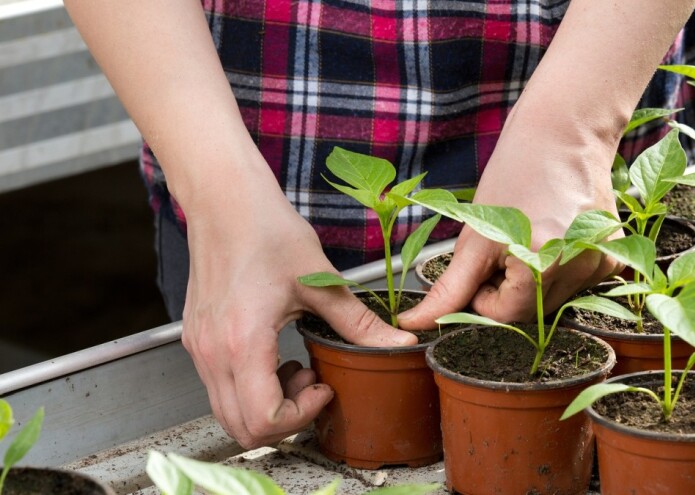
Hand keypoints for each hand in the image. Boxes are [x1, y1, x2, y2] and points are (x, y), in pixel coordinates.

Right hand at [181, 164, 415, 448]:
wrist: (223, 197)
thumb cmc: (265, 229)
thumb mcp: (320, 279)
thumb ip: (358, 322)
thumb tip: (400, 342)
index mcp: (242, 341)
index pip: (263, 419)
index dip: (300, 416)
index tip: (323, 387)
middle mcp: (212, 353)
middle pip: (241, 428)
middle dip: (284, 418)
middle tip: (312, 383)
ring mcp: (198, 348)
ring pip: (227, 411)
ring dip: (266, 404)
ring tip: (296, 367)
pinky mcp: (196, 339)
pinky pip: (219, 387)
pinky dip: (249, 388)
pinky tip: (276, 354)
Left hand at [398, 97, 622, 329]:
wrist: (562, 133)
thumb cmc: (513, 177)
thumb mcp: (475, 237)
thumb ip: (449, 289)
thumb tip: (416, 324)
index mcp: (542, 267)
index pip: (502, 316)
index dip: (483, 293)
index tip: (484, 260)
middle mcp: (579, 270)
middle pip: (529, 312)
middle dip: (509, 287)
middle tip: (505, 244)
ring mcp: (601, 264)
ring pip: (551, 300)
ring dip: (534, 280)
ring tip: (533, 233)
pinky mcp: (612, 257)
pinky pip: (575, 283)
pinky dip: (558, 269)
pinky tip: (555, 233)